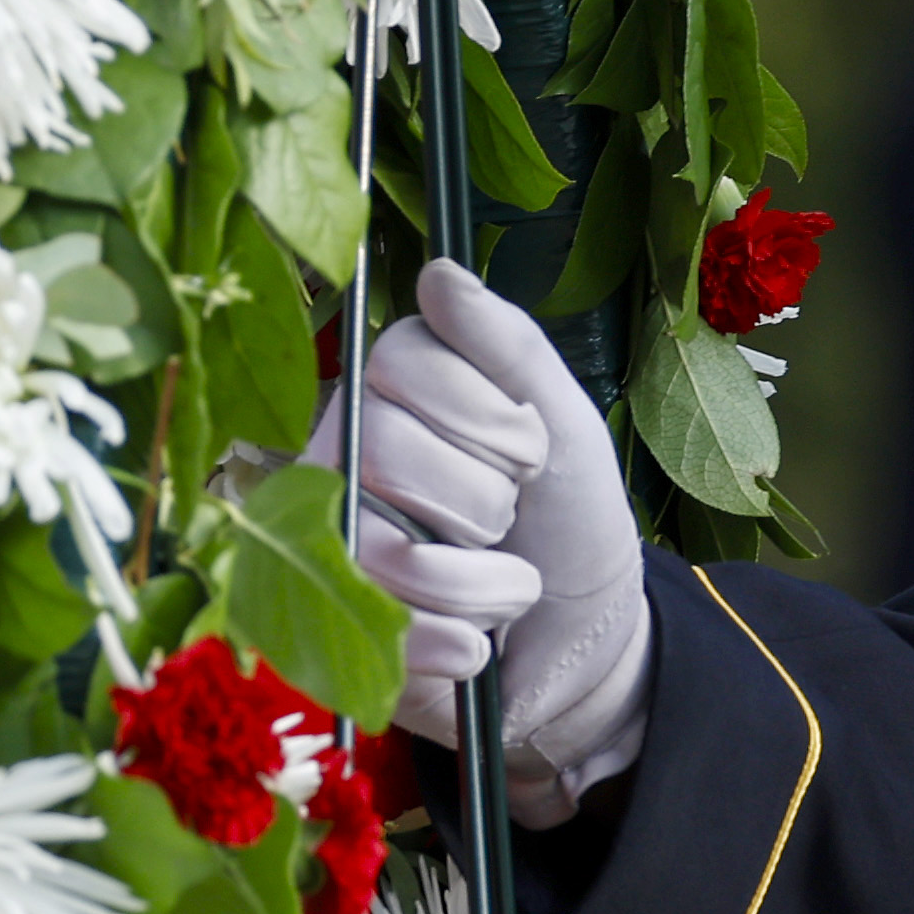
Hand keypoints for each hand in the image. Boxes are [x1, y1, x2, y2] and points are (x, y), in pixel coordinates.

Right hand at [306, 259, 656, 813]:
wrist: (585, 642)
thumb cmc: (567, 521)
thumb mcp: (565, 422)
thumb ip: (507, 346)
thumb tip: (440, 271)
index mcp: (390, 397)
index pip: (396, 363)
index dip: (482, 413)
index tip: (529, 450)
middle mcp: (340, 463)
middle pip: (382, 450)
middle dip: (484, 498)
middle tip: (512, 518)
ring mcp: (329, 551)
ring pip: (384, 548)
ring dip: (485, 583)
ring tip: (507, 585)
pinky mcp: (336, 637)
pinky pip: (384, 631)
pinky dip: (460, 642)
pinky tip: (478, 643)